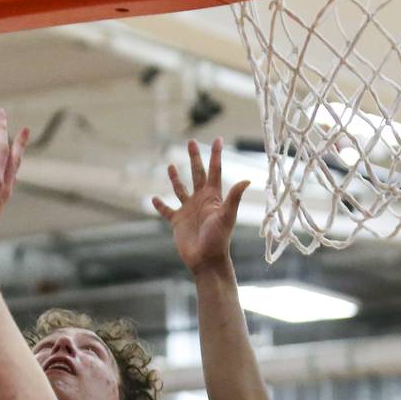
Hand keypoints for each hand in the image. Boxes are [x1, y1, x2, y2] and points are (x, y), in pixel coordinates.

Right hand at [152, 138, 250, 273]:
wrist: (206, 260)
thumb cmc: (219, 239)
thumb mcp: (227, 216)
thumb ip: (234, 198)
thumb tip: (247, 180)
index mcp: (213, 196)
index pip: (214, 170)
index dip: (215, 154)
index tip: (217, 139)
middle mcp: (201, 200)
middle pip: (197, 173)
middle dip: (194, 157)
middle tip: (191, 141)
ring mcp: (188, 210)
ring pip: (180, 189)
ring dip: (175, 178)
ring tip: (170, 165)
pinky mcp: (177, 222)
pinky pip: (167, 210)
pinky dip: (160, 205)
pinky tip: (154, 199)